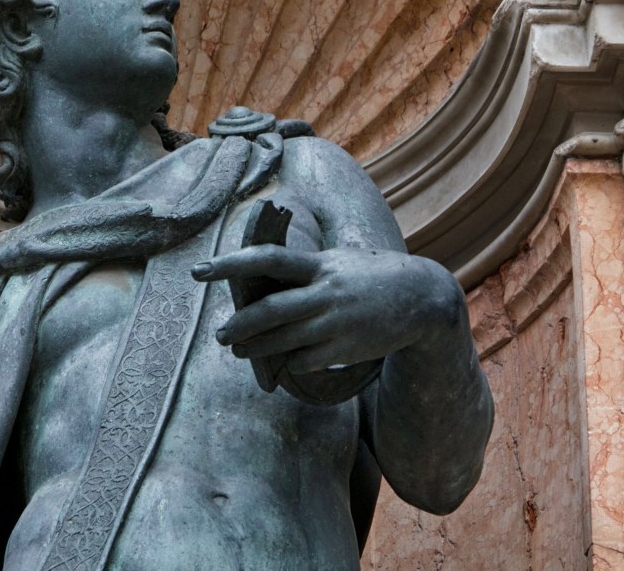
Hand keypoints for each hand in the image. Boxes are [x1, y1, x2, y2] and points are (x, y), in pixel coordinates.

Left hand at [191, 245, 453, 374]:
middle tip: (219, 335)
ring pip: (283, 341)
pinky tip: (281, 363)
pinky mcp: (345, 350)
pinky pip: (304, 360)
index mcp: (320, 265)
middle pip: (270, 311)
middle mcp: (326, 293)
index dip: (230, 264)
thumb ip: (304, 269)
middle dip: (239, 325)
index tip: (200, 270)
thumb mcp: (338, 261)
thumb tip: (263, 274)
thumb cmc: (371, 276)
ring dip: (256, 349)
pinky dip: (288, 362)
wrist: (422, 300)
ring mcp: (336, 324)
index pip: (268, 259)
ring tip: (238, 350)